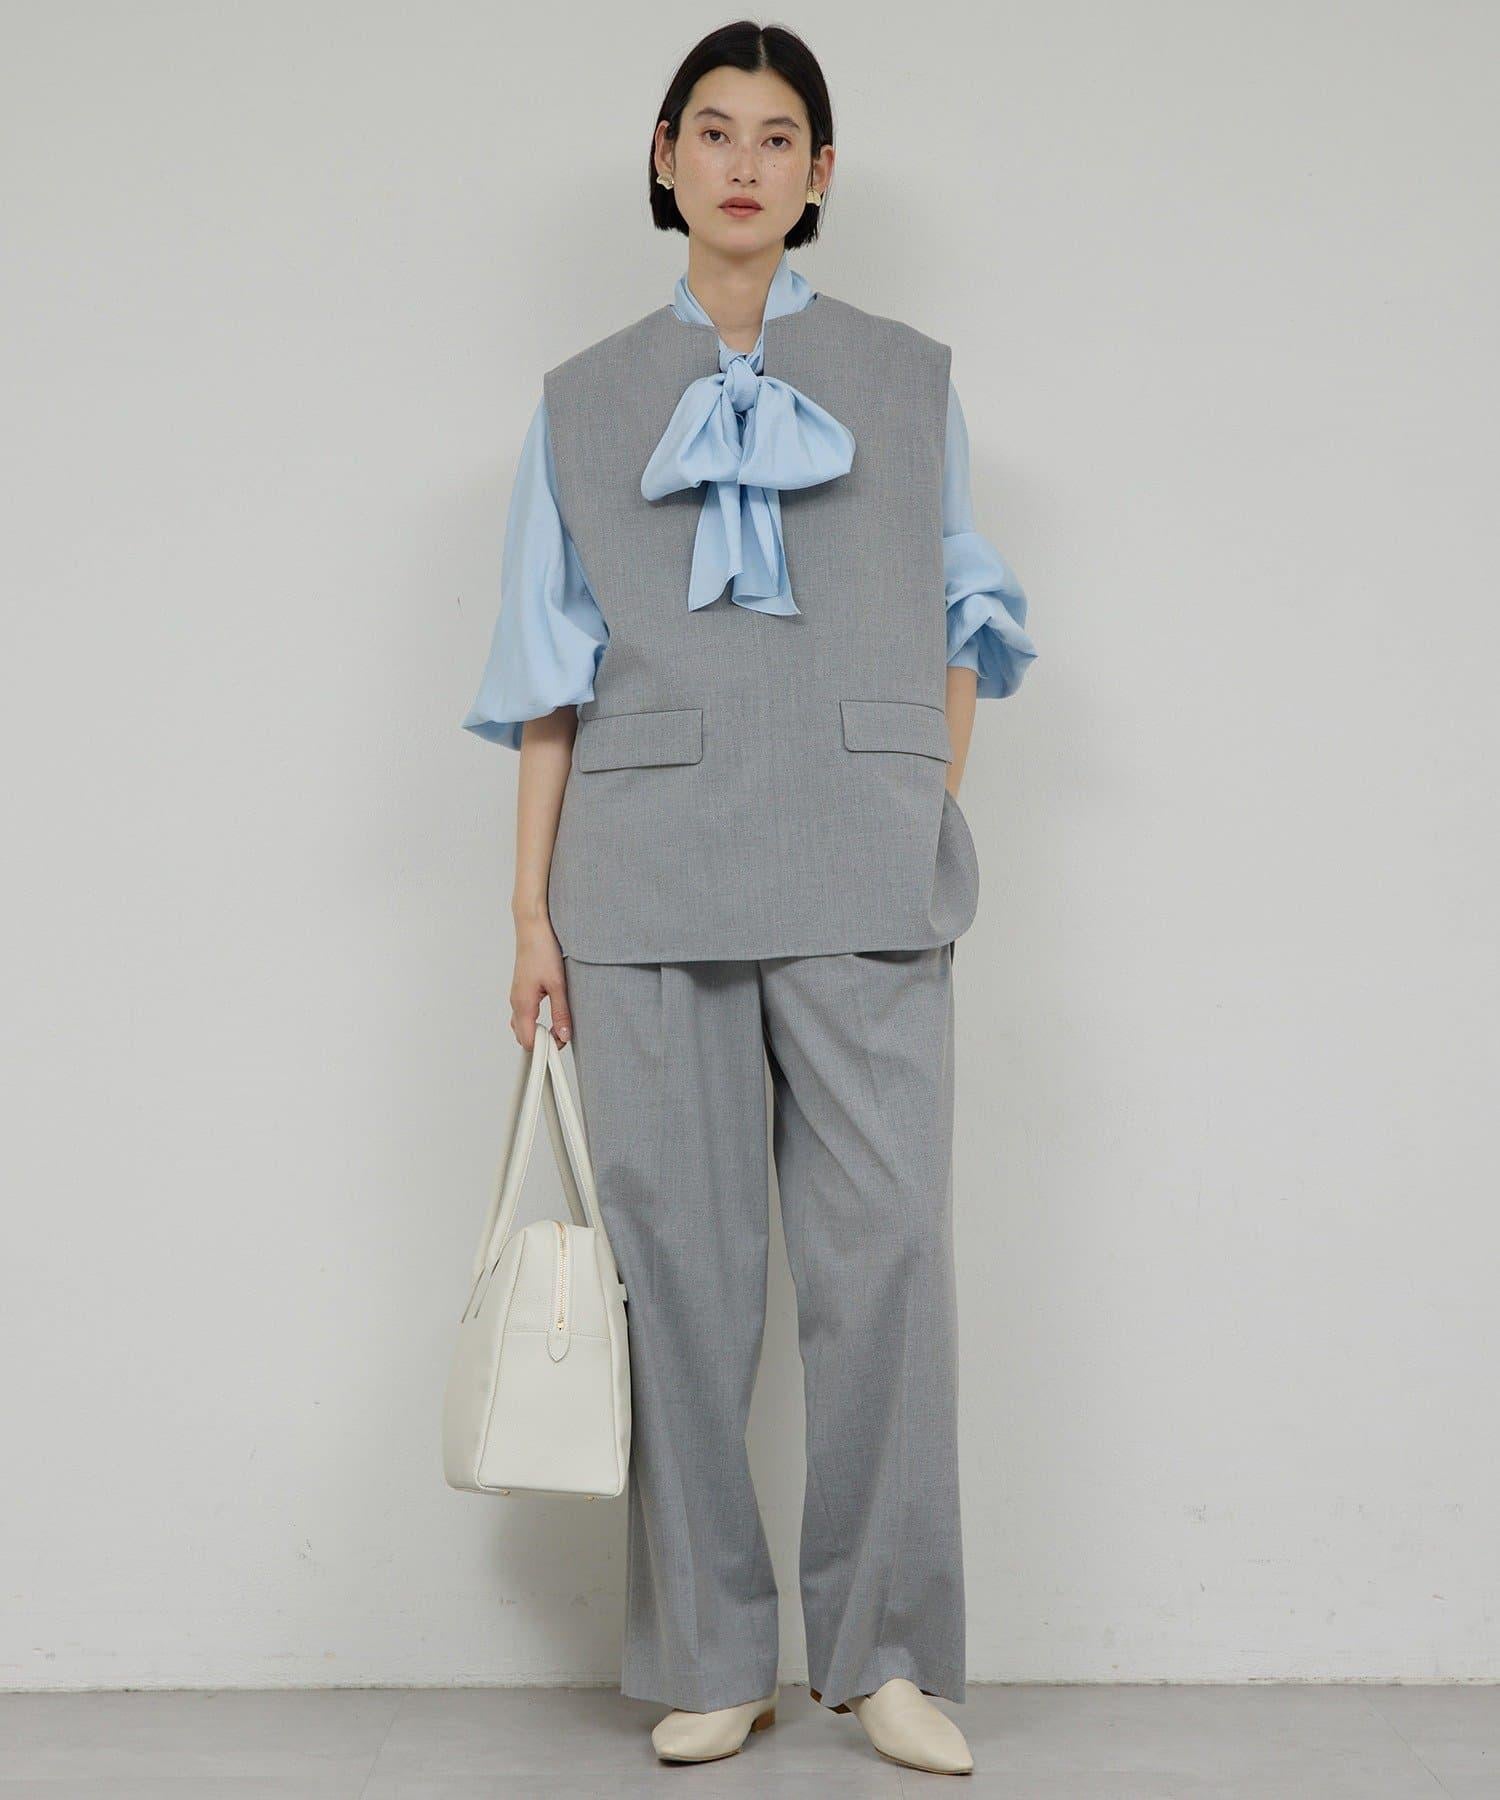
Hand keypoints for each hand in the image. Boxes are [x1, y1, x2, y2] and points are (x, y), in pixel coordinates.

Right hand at [509, 912, 571, 1050]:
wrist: (533, 927)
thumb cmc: (542, 949)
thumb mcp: (558, 984)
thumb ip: (561, 1012)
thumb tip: (564, 1035)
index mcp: (523, 1004)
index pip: (528, 1041)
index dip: (544, 1048)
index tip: (560, 1046)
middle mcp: (516, 1002)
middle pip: (523, 1037)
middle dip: (541, 1043)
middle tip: (562, 1037)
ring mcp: (517, 996)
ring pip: (522, 1026)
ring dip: (538, 1031)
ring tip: (558, 1026)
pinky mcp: (521, 990)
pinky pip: (523, 1014)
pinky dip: (535, 1021)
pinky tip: (550, 1013)